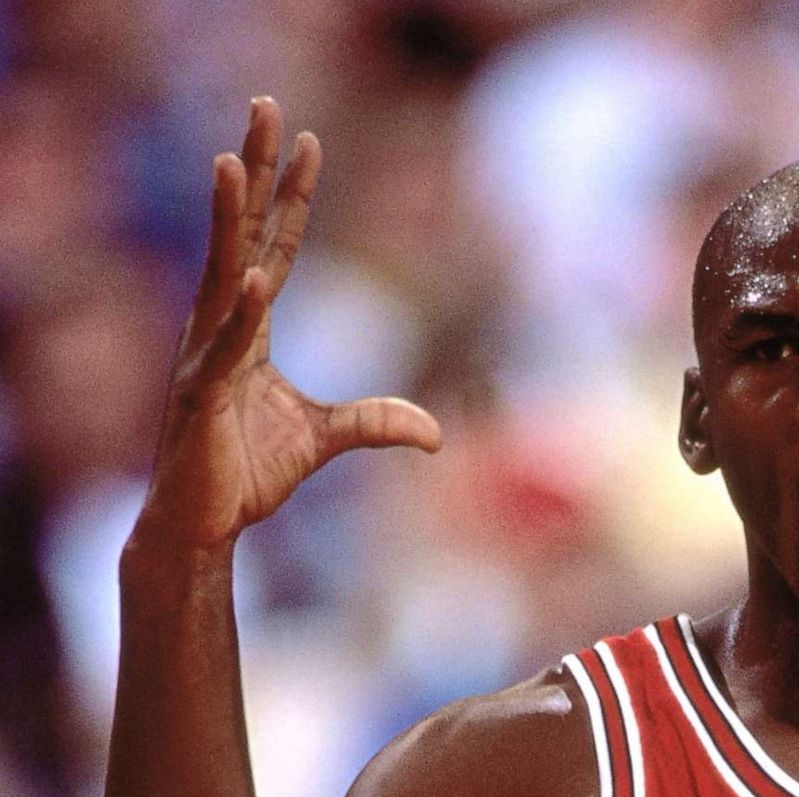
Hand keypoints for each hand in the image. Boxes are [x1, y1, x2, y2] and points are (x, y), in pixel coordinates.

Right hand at [139, 97, 440, 547]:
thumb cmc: (246, 472)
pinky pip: (221, 350)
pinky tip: (255, 283)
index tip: (307, 141)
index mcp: (247, 327)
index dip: (291, 196)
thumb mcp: (327, 438)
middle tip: (264, 105)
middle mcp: (220, 327)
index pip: (276, 245)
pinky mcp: (199, 398)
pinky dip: (240, 318)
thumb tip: (436, 434)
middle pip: (242, 234)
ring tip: (229, 161)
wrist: (203, 525)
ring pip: (219, 272)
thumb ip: (375, 422)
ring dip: (226, 217)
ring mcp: (204, 357)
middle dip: (253, 170)